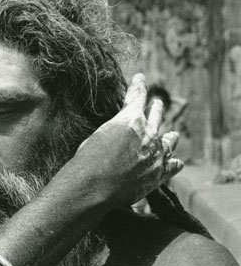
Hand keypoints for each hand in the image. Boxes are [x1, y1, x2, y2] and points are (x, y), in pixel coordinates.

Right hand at [53, 73, 182, 212]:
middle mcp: (148, 134)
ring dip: (170, 136)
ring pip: (169, 140)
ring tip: (173, 135)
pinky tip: (177, 162)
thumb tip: (116, 132)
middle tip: (157, 103)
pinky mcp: (159, 175)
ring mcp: (156, 155)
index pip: (137, 96)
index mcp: (131, 119)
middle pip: (156, 115)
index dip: (138, 85)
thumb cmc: (88, 161)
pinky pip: (173, 166)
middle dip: (155, 108)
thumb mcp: (97, 135)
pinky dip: (174, 163)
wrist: (94, 187)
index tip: (140, 78)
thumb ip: (113, 130)